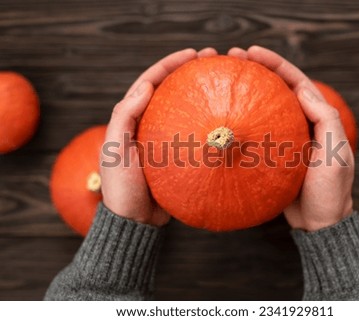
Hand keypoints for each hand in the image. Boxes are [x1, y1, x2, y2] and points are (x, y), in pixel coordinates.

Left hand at [101, 47, 217, 225]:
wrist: (135, 220)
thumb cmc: (122, 187)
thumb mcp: (115, 150)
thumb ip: (125, 117)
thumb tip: (145, 86)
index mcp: (131, 118)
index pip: (150, 81)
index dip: (169, 64)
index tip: (192, 55)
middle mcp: (148, 123)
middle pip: (170, 90)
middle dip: (189, 71)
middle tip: (212, 59)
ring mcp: (165, 138)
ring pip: (184, 109)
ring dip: (200, 93)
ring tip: (221, 81)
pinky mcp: (178, 154)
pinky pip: (194, 132)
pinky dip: (206, 121)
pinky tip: (222, 118)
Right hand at [229, 46, 353, 230]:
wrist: (319, 223)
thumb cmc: (330, 191)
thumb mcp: (334, 154)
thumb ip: (325, 120)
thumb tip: (302, 90)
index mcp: (319, 119)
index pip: (297, 82)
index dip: (276, 64)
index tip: (252, 53)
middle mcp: (302, 123)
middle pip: (278, 89)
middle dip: (258, 71)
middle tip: (232, 58)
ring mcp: (286, 138)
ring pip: (265, 108)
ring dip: (248, 93)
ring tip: (225, 80)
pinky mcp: (273, 154)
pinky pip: (257, 131)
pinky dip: (243, 120)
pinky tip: (227, 117)